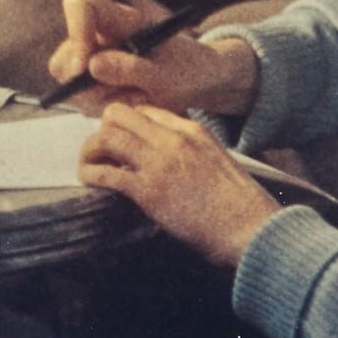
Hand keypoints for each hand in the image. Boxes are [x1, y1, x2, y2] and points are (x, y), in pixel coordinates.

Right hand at [48, 0, 258, 118]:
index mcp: (118, 20)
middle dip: (85, 82)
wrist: (201, 83)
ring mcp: (93, 61)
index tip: (86, 66)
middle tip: (119, 94)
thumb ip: (132, 68)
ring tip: (139, 97)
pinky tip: (133, 103)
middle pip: (64, 55)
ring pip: (72, 84)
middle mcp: (99, 37)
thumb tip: (91, 66)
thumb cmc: (188, 70)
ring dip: (103, 99)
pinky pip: (84, 102)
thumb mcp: (168, 73)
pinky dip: (107, 108)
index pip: (79, 6)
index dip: (76, 32)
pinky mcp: (94, 85)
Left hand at [79, 102, 279, 266]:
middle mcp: (172, 139)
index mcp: (191, 129)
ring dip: (90, 150)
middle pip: (118, 114)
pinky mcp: (149, 190)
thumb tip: (163, 155)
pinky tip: (88, 180)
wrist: (250, 228)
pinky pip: (107, 172)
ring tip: (88, 164)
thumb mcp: (216, 160)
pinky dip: (91, 174)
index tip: (118, 138)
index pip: (144, 108)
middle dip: (103, 129)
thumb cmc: (238, 203)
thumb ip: (190, 150)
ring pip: (106, 137)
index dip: (125, 122)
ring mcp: (159, 163)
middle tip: (99, 149)